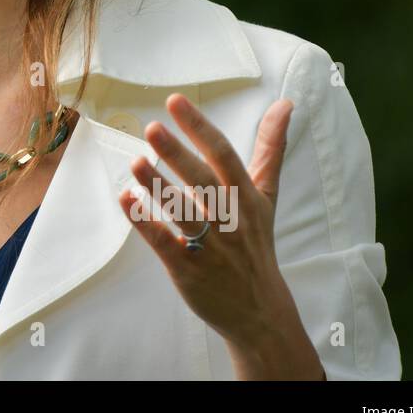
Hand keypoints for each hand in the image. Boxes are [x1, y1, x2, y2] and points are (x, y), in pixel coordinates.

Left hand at [116, 94, 324, 379]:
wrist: (261, 311)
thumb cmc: (256, 243)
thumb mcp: (266, 196)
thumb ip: (271, 149)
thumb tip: (285, 103)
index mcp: (246, 196)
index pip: (223, 154)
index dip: (199, 127)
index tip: (174, 101)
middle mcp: (229, 218)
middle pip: (203, 181)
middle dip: (178, 154)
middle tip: (153, 127)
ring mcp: (209, 246)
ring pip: (182, 211)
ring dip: (158, 186)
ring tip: (136, 161)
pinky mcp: (188, 269)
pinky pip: (164, 242)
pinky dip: (144, 222)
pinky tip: (126, 199)